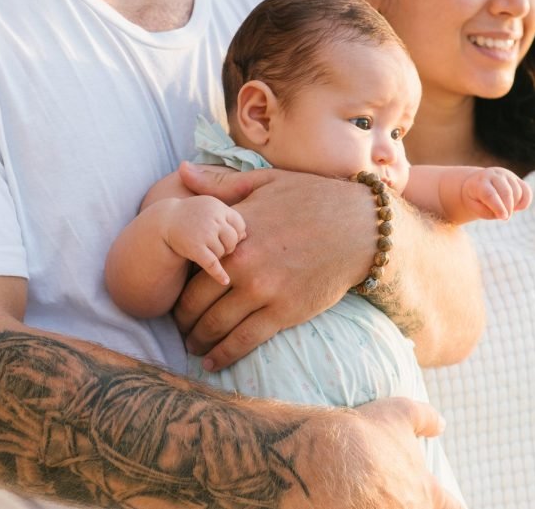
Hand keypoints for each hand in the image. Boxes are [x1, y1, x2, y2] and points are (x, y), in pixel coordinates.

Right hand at [162, 195, 245, 285]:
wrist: (164, 221)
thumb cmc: (191, 216)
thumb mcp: (209, 209)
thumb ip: (227, 219)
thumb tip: (245, 236)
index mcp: (218, 207)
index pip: (239, 224)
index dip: (236, 234)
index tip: (229, 239)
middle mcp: (212, 218)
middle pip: (233, 239)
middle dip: (227, 246)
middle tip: (217, 248)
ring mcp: (204, 233)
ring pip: (223, 252)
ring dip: (217, 256)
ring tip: (206, 251)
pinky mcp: (195, 248)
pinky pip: (212, 264)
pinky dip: (219, 274)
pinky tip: (225, 281)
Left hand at [173, 163, 372, 369]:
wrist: (360, 227)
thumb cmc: (313, 199)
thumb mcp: (265, 182)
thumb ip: (222, 184)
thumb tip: (183, 171)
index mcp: (234, 234)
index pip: (189, 266)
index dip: (176, 284)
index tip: (174, 294)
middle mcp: (243, 266)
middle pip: (195, 302)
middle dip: (182, 320)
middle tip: (179, 328)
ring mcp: (264, 291)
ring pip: (215, 325)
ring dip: (198, 341)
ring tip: (193, 347)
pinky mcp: (284, 313)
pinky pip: (244, 340)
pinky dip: (223, 355)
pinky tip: (211, 363)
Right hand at [290, 398, 462, 508]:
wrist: (323, 457)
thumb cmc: (364, 433)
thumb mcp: (400, 412)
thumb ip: (426, 418)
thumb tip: (441, 424)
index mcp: (426, 492)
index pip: (453, 507)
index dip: (449, 504)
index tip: (438, 499)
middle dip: (407, 501)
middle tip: (389, 490)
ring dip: (381, 503)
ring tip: (368, 494)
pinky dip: (362, 504)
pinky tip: (350, 499)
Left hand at [463, 167, 531, 219]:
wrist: (477, 183)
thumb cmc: (475, 198)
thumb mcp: (473, 206)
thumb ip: (485, 212)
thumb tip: (504, 215)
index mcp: (480, 182)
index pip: (490, 194)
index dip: (498, 207)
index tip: (503, 217)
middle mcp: (494, 175)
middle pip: (506, 192)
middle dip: (508, 208)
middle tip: (504, 218)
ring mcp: (506, 175)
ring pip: (517, 192)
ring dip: (514, 206)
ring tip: (505, 210)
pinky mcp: (516, 179)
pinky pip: (526, 191)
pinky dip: (524, 202)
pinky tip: (517, 208)